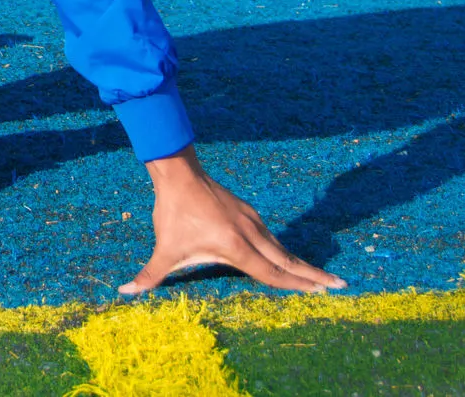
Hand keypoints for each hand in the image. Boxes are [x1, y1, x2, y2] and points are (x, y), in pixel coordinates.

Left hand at [119, 146, 345, 296]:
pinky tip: (286, 257)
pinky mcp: (247, 211)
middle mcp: (251, 233)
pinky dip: (283, 249)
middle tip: (339, 285)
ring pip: (281, 247)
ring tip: (318, 276)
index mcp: (236, 247)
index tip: (322, 291)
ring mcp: (252, 220)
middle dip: (313, 275)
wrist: (179, 173)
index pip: (272, 273)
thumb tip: (125, 291)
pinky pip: (270, 236)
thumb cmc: (173, 213)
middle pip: (288, 260)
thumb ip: (150, 275)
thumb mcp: (164, 249)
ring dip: (299, 262)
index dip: (297, 286)